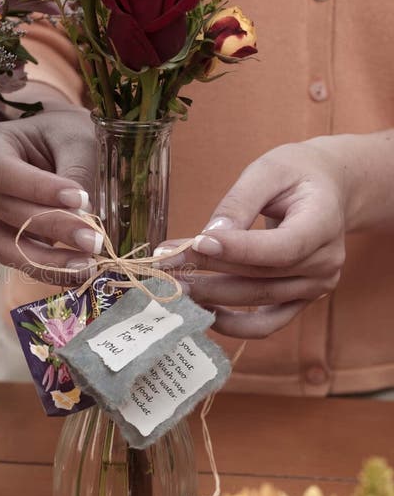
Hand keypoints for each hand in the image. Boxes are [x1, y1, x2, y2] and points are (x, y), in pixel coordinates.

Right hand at [0, 107, 100, 281]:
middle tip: (94, 240)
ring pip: (7, 246)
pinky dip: (49, 270)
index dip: (39, 189)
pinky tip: (79, 273)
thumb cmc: (65, 136)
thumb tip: (83, 218)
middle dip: (54, 227)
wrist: (59, 146)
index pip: (4, 173)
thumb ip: (76, 173)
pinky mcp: (3, 239)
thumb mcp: (75, 141)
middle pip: (7, 212)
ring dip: (48, 261)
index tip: (81, 198)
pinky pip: (19, 260)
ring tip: (88, 265)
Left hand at [155, 140, 350, 337]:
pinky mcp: (302, 301)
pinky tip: (204, 313)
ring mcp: (316, 287)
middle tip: (165, 264)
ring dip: (212, 296)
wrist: (330, 190)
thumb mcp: (269, 170)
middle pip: (261, 275)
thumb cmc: (296, 174)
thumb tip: (210, 237)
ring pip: (258, 298)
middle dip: (208, 269)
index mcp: (324, 223)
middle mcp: (325, 263)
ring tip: (173, 285)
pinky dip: (235, 325)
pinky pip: (268, 324)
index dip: (238, 250)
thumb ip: (240, 201)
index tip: (195, 243)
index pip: (280, 248)